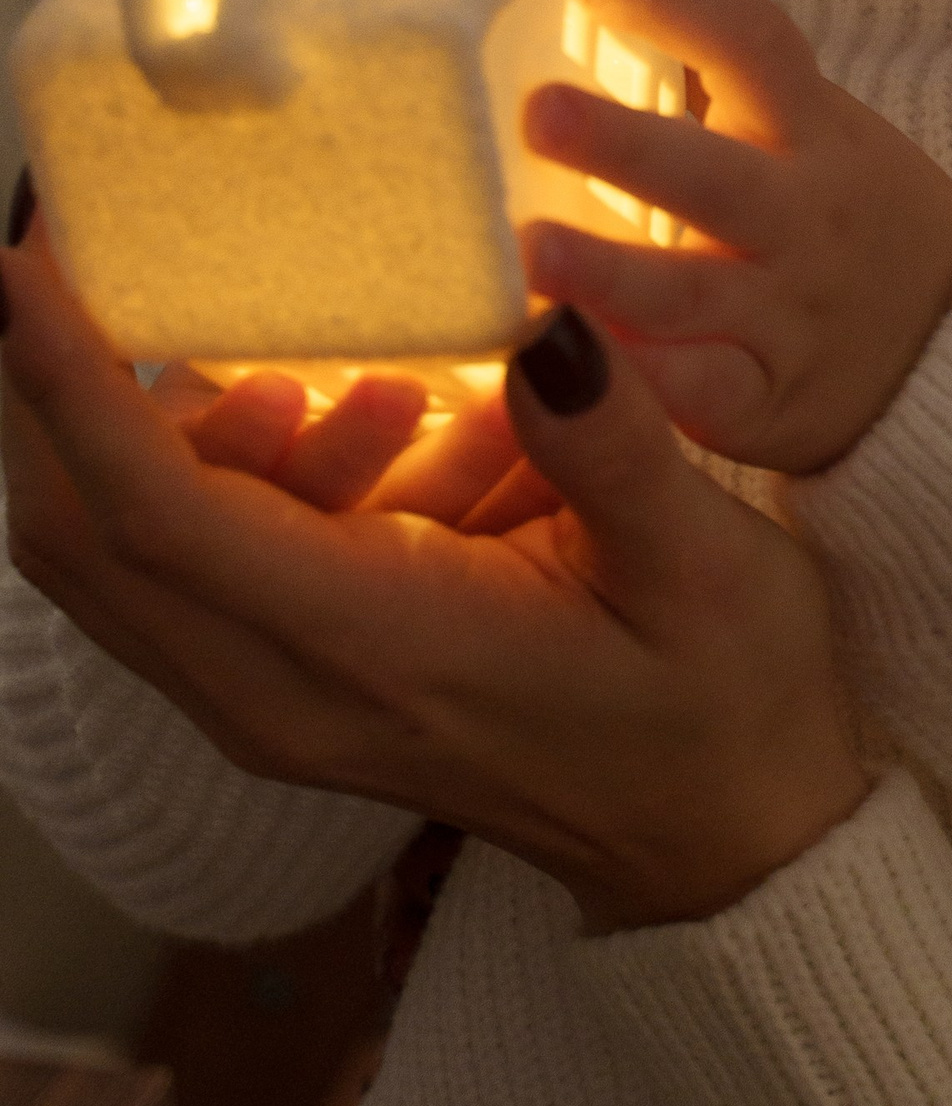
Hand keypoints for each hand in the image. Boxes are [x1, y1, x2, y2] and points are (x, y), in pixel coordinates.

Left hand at [2, 223, 869, 931]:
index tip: (24, 273)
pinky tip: (402, 433)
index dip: (72, 391)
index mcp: (379, 653)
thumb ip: (612, 446)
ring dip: (198, 429)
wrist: (727, 844)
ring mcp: (276, 703)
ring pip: (130, 551)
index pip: (161, 519)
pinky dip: (241, 469)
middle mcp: (286, 696)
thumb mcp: (706, 565)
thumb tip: (543, 326)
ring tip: (400, 390)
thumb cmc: (726, 707)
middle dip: (75, 390)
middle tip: (144, 262)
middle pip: (86, 540)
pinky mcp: (292, 689)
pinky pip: (195, 565)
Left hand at [518, 0, 951, 476]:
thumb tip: (588, 6)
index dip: (682, 5)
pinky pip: (702, 394)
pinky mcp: (769, 400)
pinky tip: (565, 369)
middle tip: (538, 113)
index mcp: (814, 131)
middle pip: (715, 174)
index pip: (756, 45)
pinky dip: (641, 384)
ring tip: (527, 252)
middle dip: (624, 144)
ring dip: (607, 273)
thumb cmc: (845, 213)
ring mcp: (788, 313)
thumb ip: (726, 85)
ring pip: (693, 293)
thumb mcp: (816, 130)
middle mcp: (804, 216)